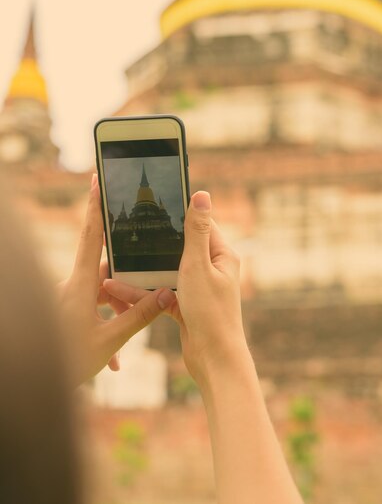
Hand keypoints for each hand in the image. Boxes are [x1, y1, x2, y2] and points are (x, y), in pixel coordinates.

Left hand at [59, 174, 175, 385]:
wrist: (32, 383)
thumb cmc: (65, 361)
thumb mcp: (108, 341)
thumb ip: (138, 316)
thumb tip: (165, 294)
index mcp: (81, 285)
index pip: (92, 236)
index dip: (96, 207)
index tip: (98, 180)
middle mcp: (73, 287)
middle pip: (106, 273)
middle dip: (126, 287)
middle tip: (142, 303)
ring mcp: (67, 301)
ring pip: (101, 295)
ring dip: (116, 316)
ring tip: (122, 351)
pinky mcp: (66, 314)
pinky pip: (91, 312)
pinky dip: (104, 329)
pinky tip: (112, 361)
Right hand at [104, 191, 247, 385]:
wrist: (213, 360)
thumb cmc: (210, 312)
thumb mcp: (198, 265)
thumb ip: (195, 231)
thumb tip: (202, 194)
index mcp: (220, 254)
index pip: (198, 224)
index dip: (176, 214)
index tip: (151, 205)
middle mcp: (211, 268)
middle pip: (176, 248)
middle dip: (150, 246)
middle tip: (123, 235)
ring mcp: (197, 287)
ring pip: (164, 272)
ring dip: (138, 272)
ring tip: (110, 269)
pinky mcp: (185, 304)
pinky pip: (159, 292)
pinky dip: (141, 293)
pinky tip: (115, 291)